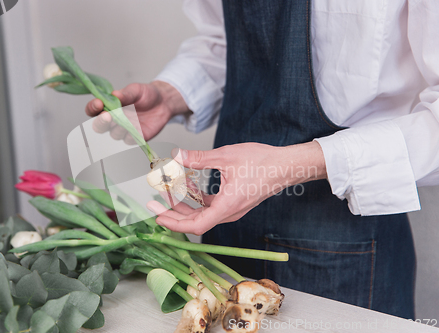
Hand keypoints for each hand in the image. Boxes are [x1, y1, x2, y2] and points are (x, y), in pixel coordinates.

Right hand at [85, 81, 189, 143]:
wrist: (164, 102)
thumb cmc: (147, 94)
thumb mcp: (136, 90)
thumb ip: (126, 94)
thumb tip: (115, 94)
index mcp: (110, 106)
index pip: (94, 110)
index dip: (92, 108)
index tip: (98, 103)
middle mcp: (114, 120)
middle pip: (99, 126)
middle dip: (101, 122)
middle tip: (108, 116)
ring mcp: (124, 129)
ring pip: (114, 134)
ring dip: (118, 128)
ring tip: (126, 120)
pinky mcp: (135, 137)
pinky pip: (129, 140)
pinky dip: (130, 135)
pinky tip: (136, 128)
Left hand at [146, 141, 326, 234]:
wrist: (285, 166)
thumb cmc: (262, 162)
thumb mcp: (226, 156)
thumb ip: (199, 158)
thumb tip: (177, 156)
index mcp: (227, 205)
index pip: (197, 225)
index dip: (174, 223)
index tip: (158, 216)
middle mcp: (229, 212)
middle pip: (196, 222)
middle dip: (173, 214)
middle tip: (155, 204)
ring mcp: (232, 209)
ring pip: (202, 214)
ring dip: (185, 205)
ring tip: (169, 191)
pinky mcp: (233, 203)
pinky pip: (211, 207)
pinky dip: (197, 199)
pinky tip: (189, 184)